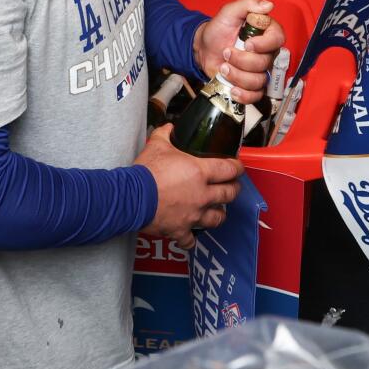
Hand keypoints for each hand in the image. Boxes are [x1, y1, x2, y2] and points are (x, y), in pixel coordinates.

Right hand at [136, 125, 241, 243]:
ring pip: (217, 218)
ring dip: (219, 213)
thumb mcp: (156, 145)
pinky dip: (190, 240)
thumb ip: (166, 134)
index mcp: (199, 172)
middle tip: (232, 186)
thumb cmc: (145, 172)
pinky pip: (190, 240)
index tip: (238, 167)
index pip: (230, 169)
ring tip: (218, 210)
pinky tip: (190, 237)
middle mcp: (201, 195)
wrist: (130, 198)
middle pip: (229, 194)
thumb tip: (170, 127)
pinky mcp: (180, 230)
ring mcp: (193, 215)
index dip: (238, 167)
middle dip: (234, 189)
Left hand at [192, 0, 283, 103]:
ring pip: (259, 80)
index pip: (277, 39)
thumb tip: (268, 5)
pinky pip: (256, 96)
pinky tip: (232, 88)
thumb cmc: (218, 30)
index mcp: (266, 33)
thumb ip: (248, 4)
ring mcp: (260, 71)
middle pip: (265, 63)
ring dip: (237, 75)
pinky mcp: (251, 86)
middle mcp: (266, 53)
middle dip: (241, 60)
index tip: (248, 44)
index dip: (264, 44)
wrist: (204, 48)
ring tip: (224, 67)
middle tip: (226, 52)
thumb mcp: (229, 12)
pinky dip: (243, 94)